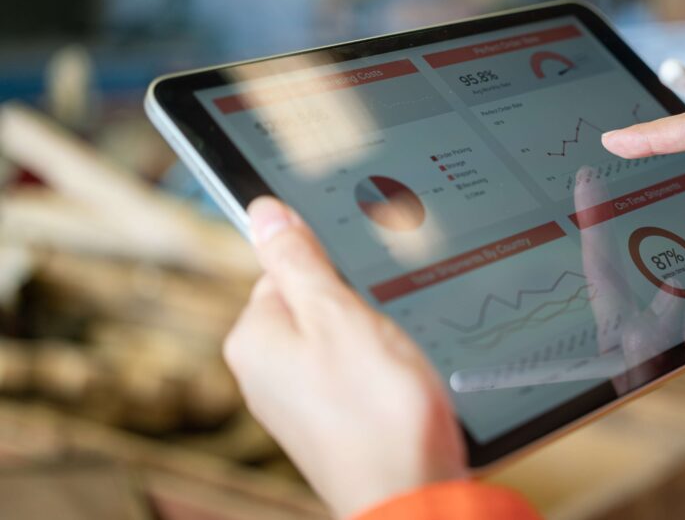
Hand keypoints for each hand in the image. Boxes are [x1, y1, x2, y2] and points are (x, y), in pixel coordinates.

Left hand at [224, 197, 465, 517]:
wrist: (413, 496)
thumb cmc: (378, 412)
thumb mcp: (339, 314)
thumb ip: (299, 259)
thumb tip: (263, 210)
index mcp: (254, 338)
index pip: (284, 267)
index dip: (334, 267)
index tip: (366, 280)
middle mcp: (263, 373)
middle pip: (313, 303)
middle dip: (355, 305)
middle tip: (387, 326)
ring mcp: (297, 402)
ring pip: (338, 339)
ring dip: (372, 339)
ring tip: (396, 362)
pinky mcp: (330, 423)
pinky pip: (351, 374)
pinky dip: (378, 372)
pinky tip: (400, 387)